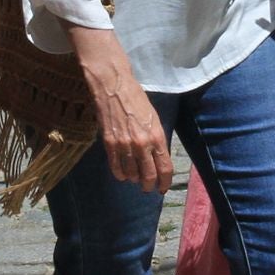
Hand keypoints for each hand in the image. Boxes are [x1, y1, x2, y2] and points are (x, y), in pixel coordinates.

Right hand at [71, 27, 171, 193]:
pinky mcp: (110, 143)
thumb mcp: (154, 119)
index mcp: (157, 136)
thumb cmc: (137, 99)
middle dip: (149, 186)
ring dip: (134, 179)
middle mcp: (142, 144)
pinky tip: (122, 175)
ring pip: (131, 174)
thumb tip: (157, 158)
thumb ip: (156, 140)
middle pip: (149, 176)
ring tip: (134, 179)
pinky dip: (120, 174)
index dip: (165, 182)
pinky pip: (116, 167)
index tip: (163, 188)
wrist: (114, 86)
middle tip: (148, 188)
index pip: (165, 168)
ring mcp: (125, 145)